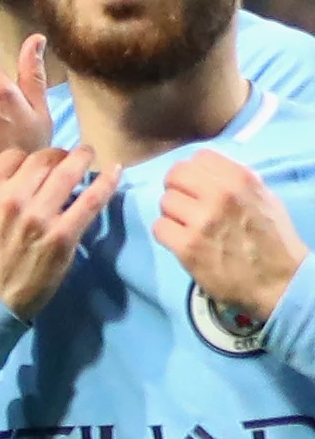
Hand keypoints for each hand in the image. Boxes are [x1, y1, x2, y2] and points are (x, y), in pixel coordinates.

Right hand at [0, 141, 105, 319]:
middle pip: (43, 160)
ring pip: (68, 172)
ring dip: (83, 158)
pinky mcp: (62, 235)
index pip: (13, 157)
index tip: (38, 163)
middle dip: (59, 153)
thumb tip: (15, 182)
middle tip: (70, 156)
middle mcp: (12, 200)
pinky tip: (115, 170)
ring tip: (90, 154)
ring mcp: (39, 217)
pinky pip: (90, 200)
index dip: (29, 156)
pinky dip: (106, 182)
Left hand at [153, 148, 303, 337]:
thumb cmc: (272, 239)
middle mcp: (220, 195)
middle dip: (177, 189)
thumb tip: (207, 171)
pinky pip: (159, 228)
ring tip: (188, 226)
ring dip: (173, 214)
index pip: (199, 157)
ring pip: (165, 202)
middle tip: (185, 204)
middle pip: (174, 176)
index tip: (195, 184)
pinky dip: (168, 234)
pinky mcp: (186, 246)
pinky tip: (182, 241)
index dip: (193, 171)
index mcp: (240, 179)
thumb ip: (234, 181)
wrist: (278, 281)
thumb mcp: (263, 198)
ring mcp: (201, 221)